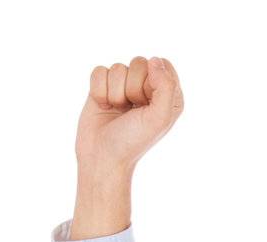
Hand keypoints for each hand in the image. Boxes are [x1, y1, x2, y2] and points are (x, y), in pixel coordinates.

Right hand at [76, 56, 183, 173]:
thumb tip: (154, 60)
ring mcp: (124, 85)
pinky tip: (104, 106)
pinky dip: (99, 91)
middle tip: (131, 111)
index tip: (147, 104)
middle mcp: (147, 87)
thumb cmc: (133, 141)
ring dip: (115, 93)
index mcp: (167, 94)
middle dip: (132, 88)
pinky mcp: (103, 86)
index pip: (162, 65)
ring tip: (117, 111)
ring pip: (117, 67)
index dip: (152, 81)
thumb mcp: (158, 118)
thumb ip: (165, 87)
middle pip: (139, 62)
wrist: (102, 156)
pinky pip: (99, 72)